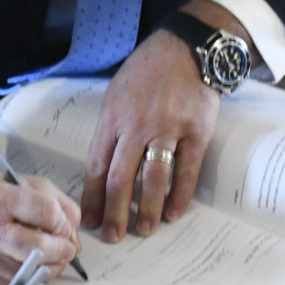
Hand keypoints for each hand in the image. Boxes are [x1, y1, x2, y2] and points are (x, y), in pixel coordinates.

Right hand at [0, 165, 81, 284]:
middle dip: (63, 250)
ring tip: (49, 255)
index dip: (63, 222)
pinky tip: (27, 262)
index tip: (63, 224)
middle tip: (67, 247)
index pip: (46, 213)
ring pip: (31, 273)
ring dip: (50, 267)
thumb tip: (74, 232)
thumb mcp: (20, 183)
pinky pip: (16, 284)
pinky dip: (30, 277)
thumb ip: (55, 202)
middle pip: (39, 249)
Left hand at [80, 29, 221, 240]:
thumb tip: (104, 166)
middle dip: (115, 212)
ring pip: (153, 178)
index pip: (97, 166)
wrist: (186, 48)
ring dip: (147, 209)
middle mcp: (137, 126)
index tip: (89, 219)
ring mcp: (167, 129)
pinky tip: (174, 213)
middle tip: (113, 235)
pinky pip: (186, 170)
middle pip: (121, 178)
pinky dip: (179, 195)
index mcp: (113, 118)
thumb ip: (111, 128)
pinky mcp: (196, 132)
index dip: (92, 197)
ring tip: (144, 229)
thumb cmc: (148, 71)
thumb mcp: (117, 93)